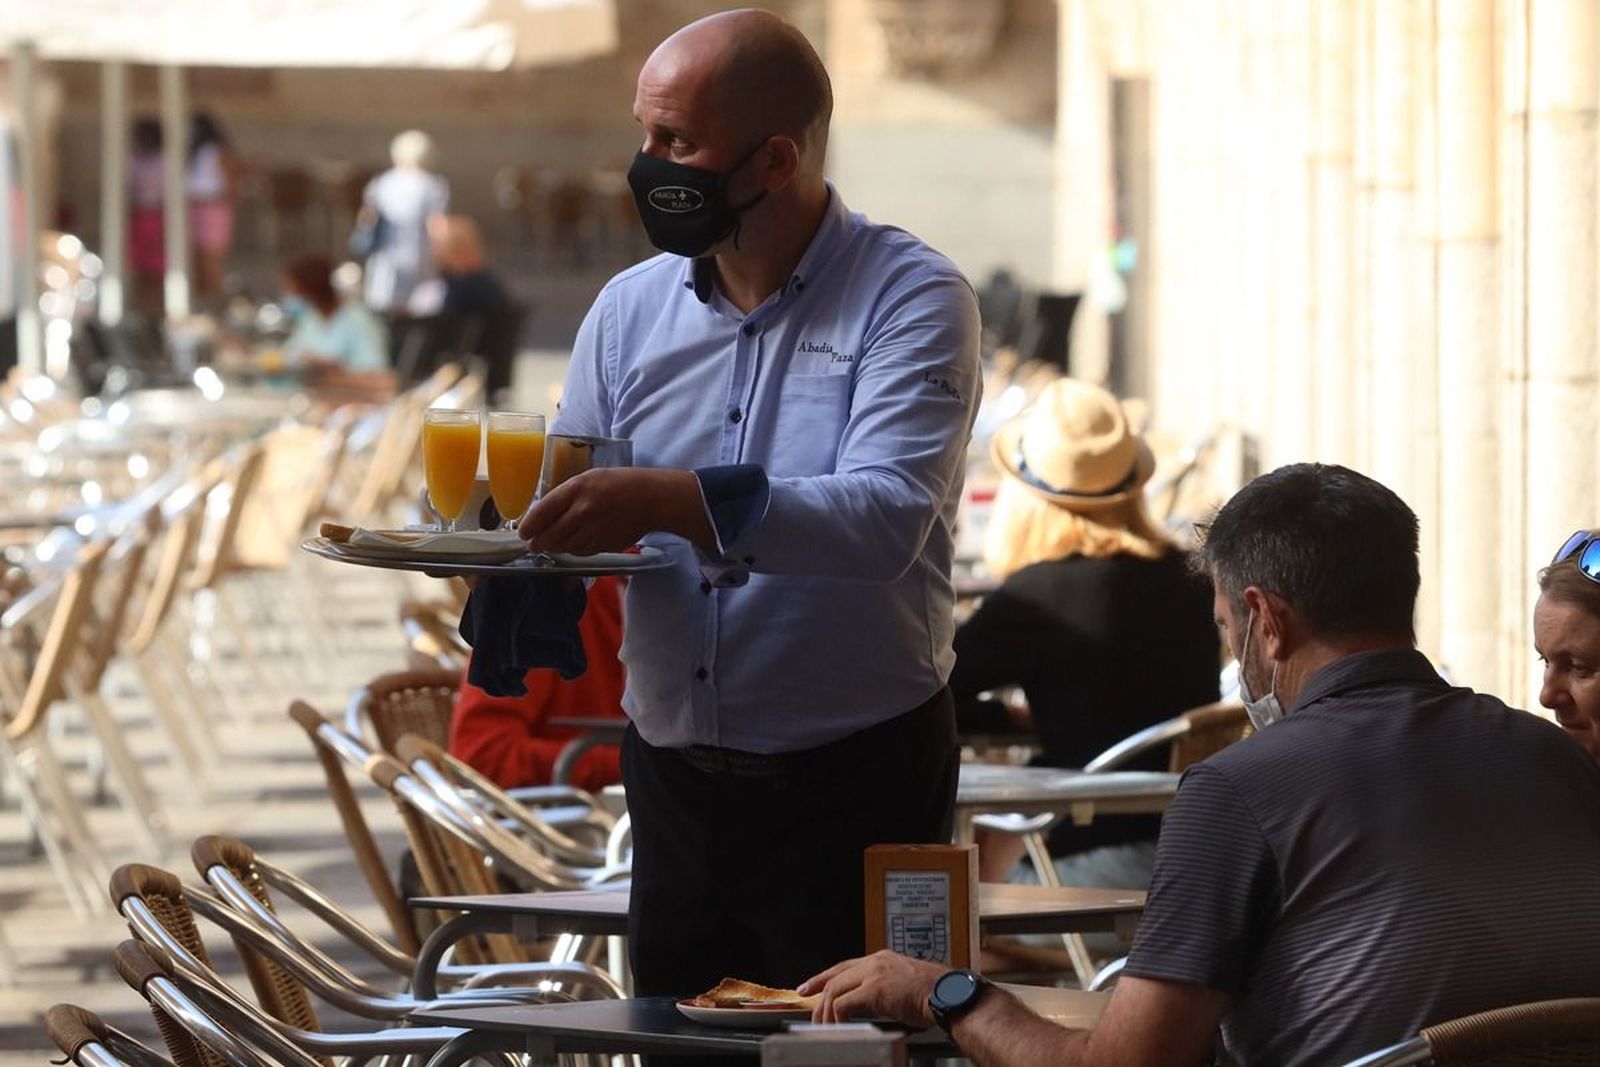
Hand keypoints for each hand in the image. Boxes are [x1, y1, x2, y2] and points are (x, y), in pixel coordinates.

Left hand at [518, 467, 709, 554]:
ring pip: (564, 546)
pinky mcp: (605, 544)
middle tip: (532, 544)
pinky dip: (574, 550)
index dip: (529, 526)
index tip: (523, 532)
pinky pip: (582, 552)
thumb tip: (546, 514)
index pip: (542, 512)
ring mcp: (595, 530)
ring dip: (554, 548)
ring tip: (550, 545)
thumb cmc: (621, 483)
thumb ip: (568, 494)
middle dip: (538, 542)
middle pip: (550, 535)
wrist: (653, 499)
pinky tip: (573, 545)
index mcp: (577, 488)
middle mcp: (583, 510)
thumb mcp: (591, 478)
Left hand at [799, 951, 945, 1026]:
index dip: (825, 977)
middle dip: (817, 991)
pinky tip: (840, 1026)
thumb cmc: (935, 994)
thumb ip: (885, 989)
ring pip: (835, 990)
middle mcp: (875, 962)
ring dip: (826, 1011)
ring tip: (824, 1026)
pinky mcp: (874, 990)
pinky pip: (843, 1004)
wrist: (948, 995)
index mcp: (882, 959)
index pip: (845, 966)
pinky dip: (838, 1017)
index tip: (811, 986)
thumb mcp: (904, 984)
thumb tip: (870, 1005)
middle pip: (835, 975)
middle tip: (808, 1006)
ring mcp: (873, 973)